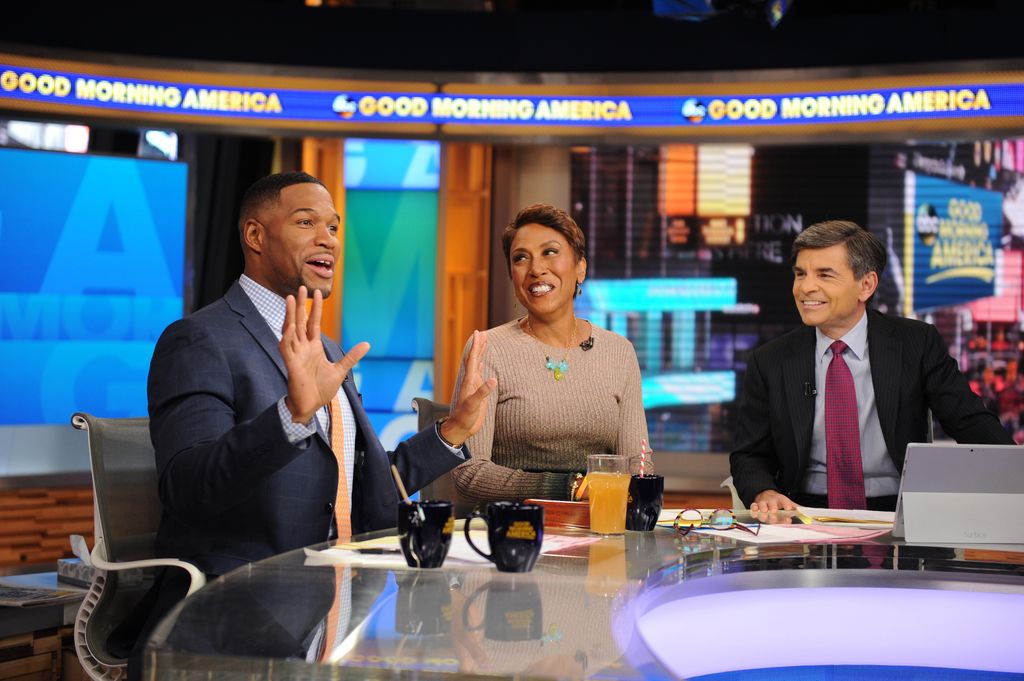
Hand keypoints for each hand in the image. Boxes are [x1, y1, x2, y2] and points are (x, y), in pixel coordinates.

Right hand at [280, 286, 369, 423]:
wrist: (311, 407)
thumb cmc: (321, 389)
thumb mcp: (340, 370)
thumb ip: (351, 356)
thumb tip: (367, 344)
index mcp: (313, 348)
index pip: (313, 323)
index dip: (315, 308)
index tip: (316, 292)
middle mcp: (303, 348)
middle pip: (300, 322)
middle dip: (299, 305)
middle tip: (300, 287)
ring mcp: (295, 355)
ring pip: (290, 330)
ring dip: (289, 315)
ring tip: (289, 299)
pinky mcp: (291, 364)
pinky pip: (286, 347)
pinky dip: (287, 336)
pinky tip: (289, 325)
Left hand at [440, 330, 496, 446]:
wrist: (461, 427)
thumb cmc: (465, 417)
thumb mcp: (474, 405)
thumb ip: (483, 392)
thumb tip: (493, 380)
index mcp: (469, 381)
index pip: (472, 359)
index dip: (476, 346)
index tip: (479, 333)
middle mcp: (470, 380)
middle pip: (474, 358)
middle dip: (478, 345)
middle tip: (482, 333)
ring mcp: (473, 385)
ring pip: (476, 364)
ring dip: (479, 353)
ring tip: (483, 343)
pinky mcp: (476, 390)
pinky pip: (478, 373)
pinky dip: (480, 365)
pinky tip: (481, 361)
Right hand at [750, 489, 796, 513]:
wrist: (765, 495)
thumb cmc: (777, 502)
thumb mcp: (787, 502)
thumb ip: (795, 508)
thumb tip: (805, 511)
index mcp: (780, 499)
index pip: (784, 500)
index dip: (786, 504)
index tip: (789, 508)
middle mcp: (771, 500)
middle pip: (772, 503)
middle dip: (772, 507)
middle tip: (774, 511)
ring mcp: (763, 502)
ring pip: (762, 504)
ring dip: (763, 509)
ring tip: (765, 514)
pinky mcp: (756, 505)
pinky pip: (753, 506)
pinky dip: (753, 510)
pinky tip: (755, 514)